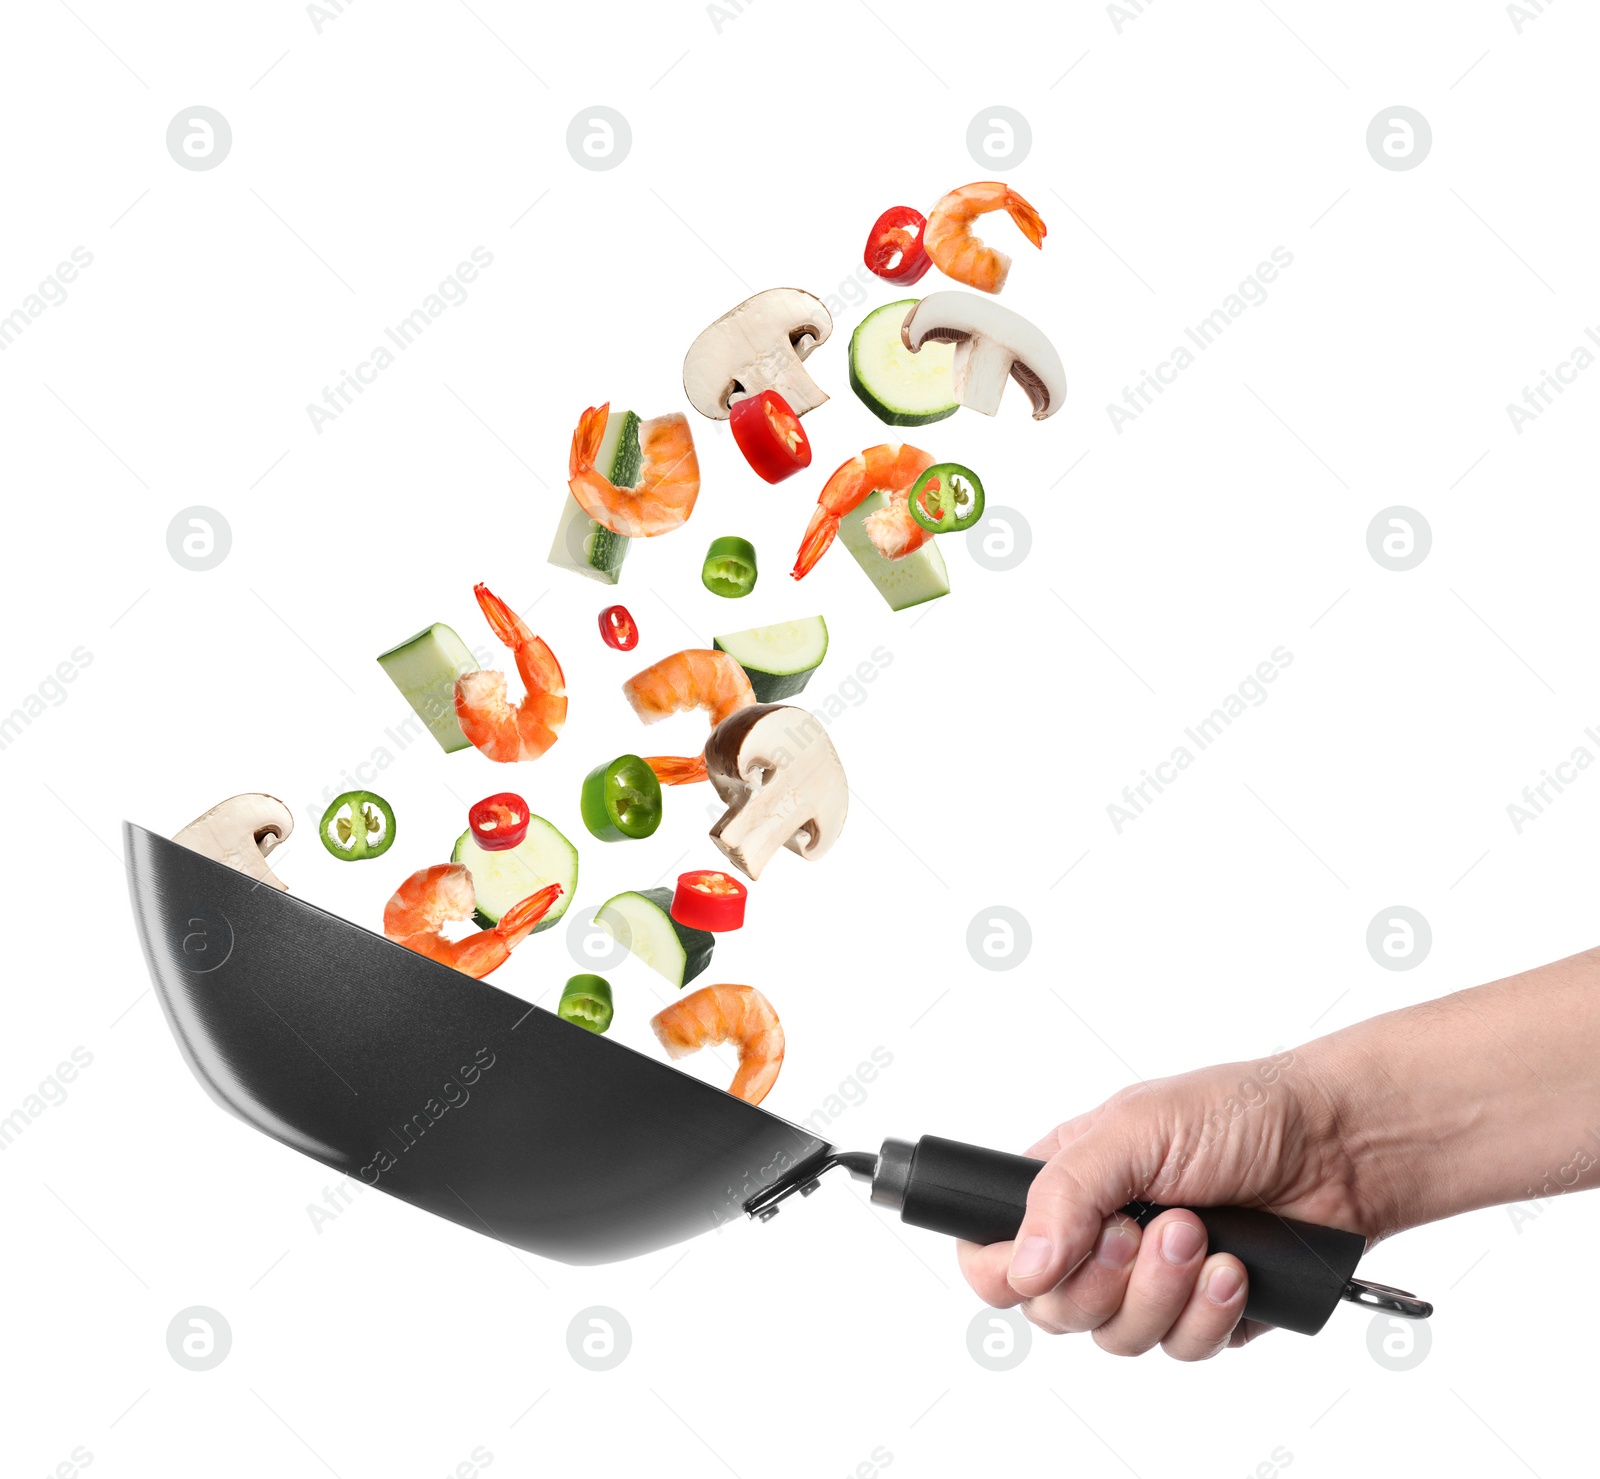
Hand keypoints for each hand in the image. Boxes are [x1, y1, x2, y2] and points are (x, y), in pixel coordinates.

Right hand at [957, 1049, 1374, 1359]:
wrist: (1338, 1147)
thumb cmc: (1237, 1113)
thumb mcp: (1135, 1128)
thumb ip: (1066, 1192)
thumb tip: (1024, 1265)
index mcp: (1066, 1183)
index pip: (991, 1250)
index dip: (1004, 1270)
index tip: (1046, 1261)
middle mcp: (1098, 1238)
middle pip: (1053, 1308)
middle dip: (1103, 1278)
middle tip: (1142, 1230)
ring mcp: (1150, 1281)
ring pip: (1116, 1337)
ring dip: (1162, 1291)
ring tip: (1203, 1236)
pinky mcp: (1203, 1315)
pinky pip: (1180, 1349)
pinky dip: (1209, 1312)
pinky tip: (1235, 1268)